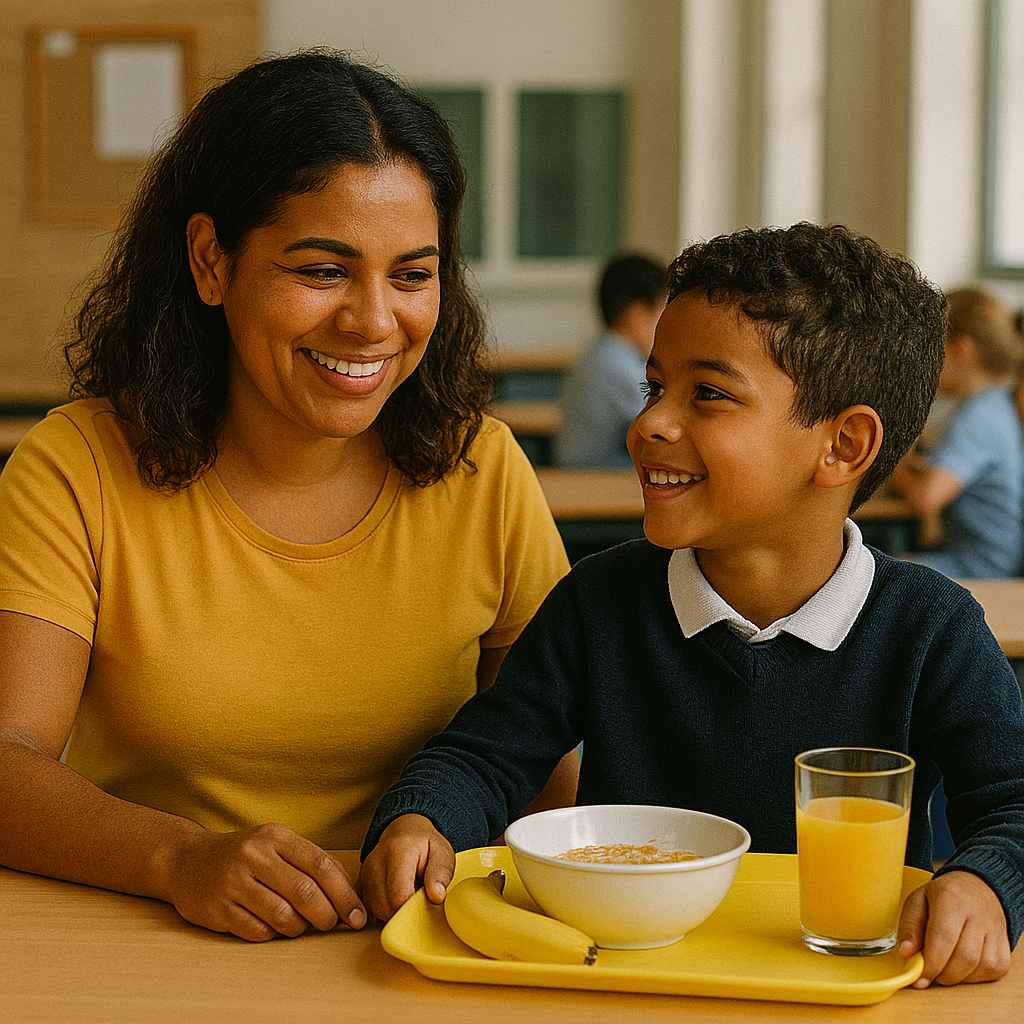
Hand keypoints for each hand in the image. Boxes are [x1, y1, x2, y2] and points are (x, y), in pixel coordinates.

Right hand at [165, 822, 366, 941]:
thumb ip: (311, 862)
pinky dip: (273, 935)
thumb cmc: (245, 855)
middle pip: (305, 893)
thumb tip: (350, 892)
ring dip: (300, 928)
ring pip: (283, 916)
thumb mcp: (277, 845)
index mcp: (276, 836)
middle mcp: (254, 855)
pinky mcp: (217, 909)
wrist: (187, 860)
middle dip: (327, 915)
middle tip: (332, 925)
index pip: (322, 865)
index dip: (345, 894)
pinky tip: (273, 928)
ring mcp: (233, 882)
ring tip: (301, 926)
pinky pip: (257, 931)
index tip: (358, 915)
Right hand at [359, 814, 454, 921]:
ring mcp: (364, 874)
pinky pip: (369, 910)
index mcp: (398, 852)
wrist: (404, 831)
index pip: (399, 897)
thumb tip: (437, 896)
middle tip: (418, 896)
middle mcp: (375, 863)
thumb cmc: (424, 844)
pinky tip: (394, 897)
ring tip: (407, 893)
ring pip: (376, 912)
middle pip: (385, 908)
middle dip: (404, 912)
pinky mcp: (359, 884)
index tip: (425, 903)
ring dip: (393, 911)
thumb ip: (442, 873)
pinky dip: (383, 910)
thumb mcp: (443, 852)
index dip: (414, 909)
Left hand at [898, 869, 1011, 985]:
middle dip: (942, 973)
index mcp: (951, 899)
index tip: (919, 978)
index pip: (943, 937)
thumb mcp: (918, 900)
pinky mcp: (1005, 949)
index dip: (931, 963)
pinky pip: (991, 972)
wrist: (978, 889)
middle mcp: (977, 915)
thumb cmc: (944, 896)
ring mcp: (995, 932)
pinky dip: (973, 977)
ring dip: (957, 976)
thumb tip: (905, 953)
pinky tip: (960, 965)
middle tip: (929, 973)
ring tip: (943, 966)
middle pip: (963, 958)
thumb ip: (909, 926)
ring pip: (979, 968)